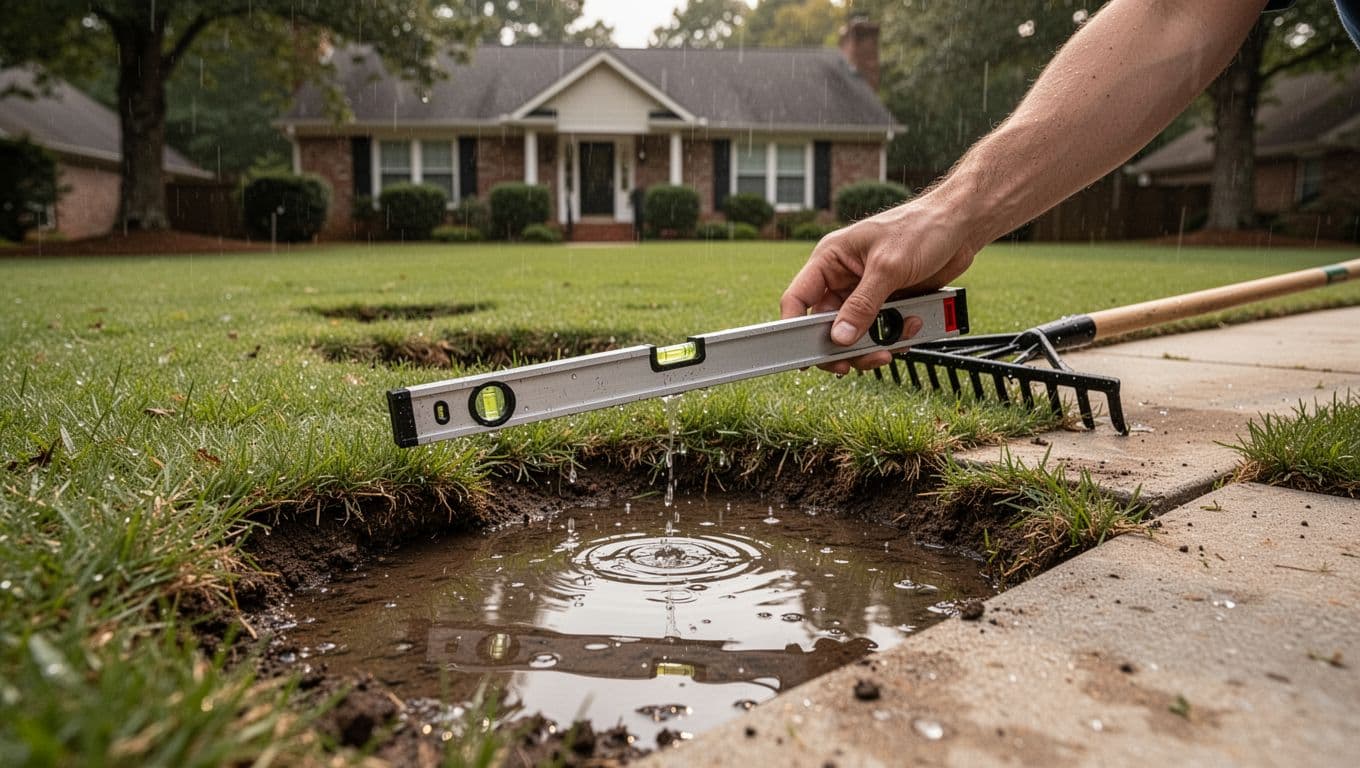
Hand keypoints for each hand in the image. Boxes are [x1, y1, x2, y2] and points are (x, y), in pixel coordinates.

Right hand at [780, 193, 977, 374]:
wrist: (961, 226)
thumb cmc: (922, 227)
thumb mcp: (888, 267)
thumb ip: (863, 305)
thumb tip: (840, 337)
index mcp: (831, 259)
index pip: (798, 298)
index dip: (794, 328)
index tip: (804, 355)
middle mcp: (844, 278)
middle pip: (827, 326)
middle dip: (845, 345)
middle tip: (856, 361)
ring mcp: (866, 293)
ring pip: (856, 334)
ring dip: (876, 343)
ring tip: (898, 340)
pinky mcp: (888, 303)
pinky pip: (882, 332)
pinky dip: (896, 337)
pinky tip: (912, 326)